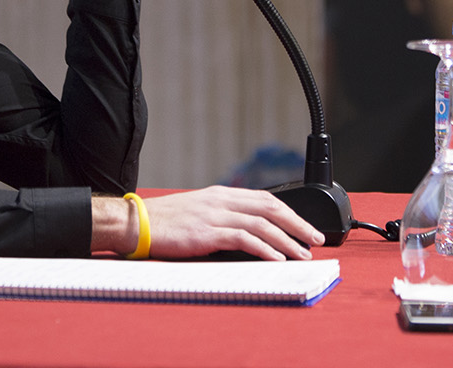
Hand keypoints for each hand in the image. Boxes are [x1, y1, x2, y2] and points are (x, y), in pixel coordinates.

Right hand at [92, 187, 323, 261]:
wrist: (137, 222)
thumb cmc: (165, 221)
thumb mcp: (198, 211)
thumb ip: (222, 216)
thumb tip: (248, 232)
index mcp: (221, 194)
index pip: (265, 198)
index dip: (290, 212)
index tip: (305, 226)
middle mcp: (221, 200)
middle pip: (270, 208)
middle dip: (297, 224)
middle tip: (315, 238)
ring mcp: (214, 215)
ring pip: (262, 224)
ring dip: (287, 240)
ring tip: (302, 253)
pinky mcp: (206, 233)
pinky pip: (243, 239)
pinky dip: (265, 248)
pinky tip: (277, 258)